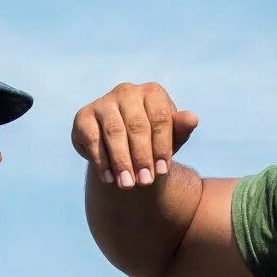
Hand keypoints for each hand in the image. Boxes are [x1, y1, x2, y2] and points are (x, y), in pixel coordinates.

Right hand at [72, 82, 199, 189]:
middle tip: (146, 183)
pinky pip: (93, 139)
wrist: (125, 148)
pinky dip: (101, 161)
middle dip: (142, 157)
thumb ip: (181, 129)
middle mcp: (127, 91)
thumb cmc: (154, 141)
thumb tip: (192, 118)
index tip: (164, 172)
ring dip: (121, 161)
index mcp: (152, 92)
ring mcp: (104, 102)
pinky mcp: (84, 116)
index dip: (162, 146)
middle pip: (137, 126)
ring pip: (114, 132)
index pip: (160, 117)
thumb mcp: (171, 138)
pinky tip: (109, 179)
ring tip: (128, 185)